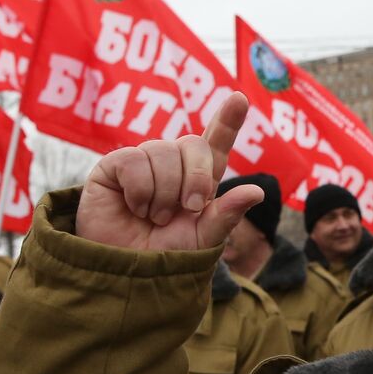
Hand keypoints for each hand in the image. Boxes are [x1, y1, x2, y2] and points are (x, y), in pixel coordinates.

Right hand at [76, 92, 263, 251]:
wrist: (124, 273)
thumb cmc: (164, 257)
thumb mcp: (202, 239)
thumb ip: (226, 215)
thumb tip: (257, 192)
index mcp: (199, 180)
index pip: (215, 144)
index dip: (227, 121)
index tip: (239, 99)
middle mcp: (172, 165)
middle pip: (195, 145)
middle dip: (197, 178)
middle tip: (188, 209)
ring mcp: (143, 162)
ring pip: (163, 152)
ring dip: (164, 193)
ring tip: (154, 216)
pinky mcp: (115, 165)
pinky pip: (134, 160)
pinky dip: (140, 190)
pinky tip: (134, 207)